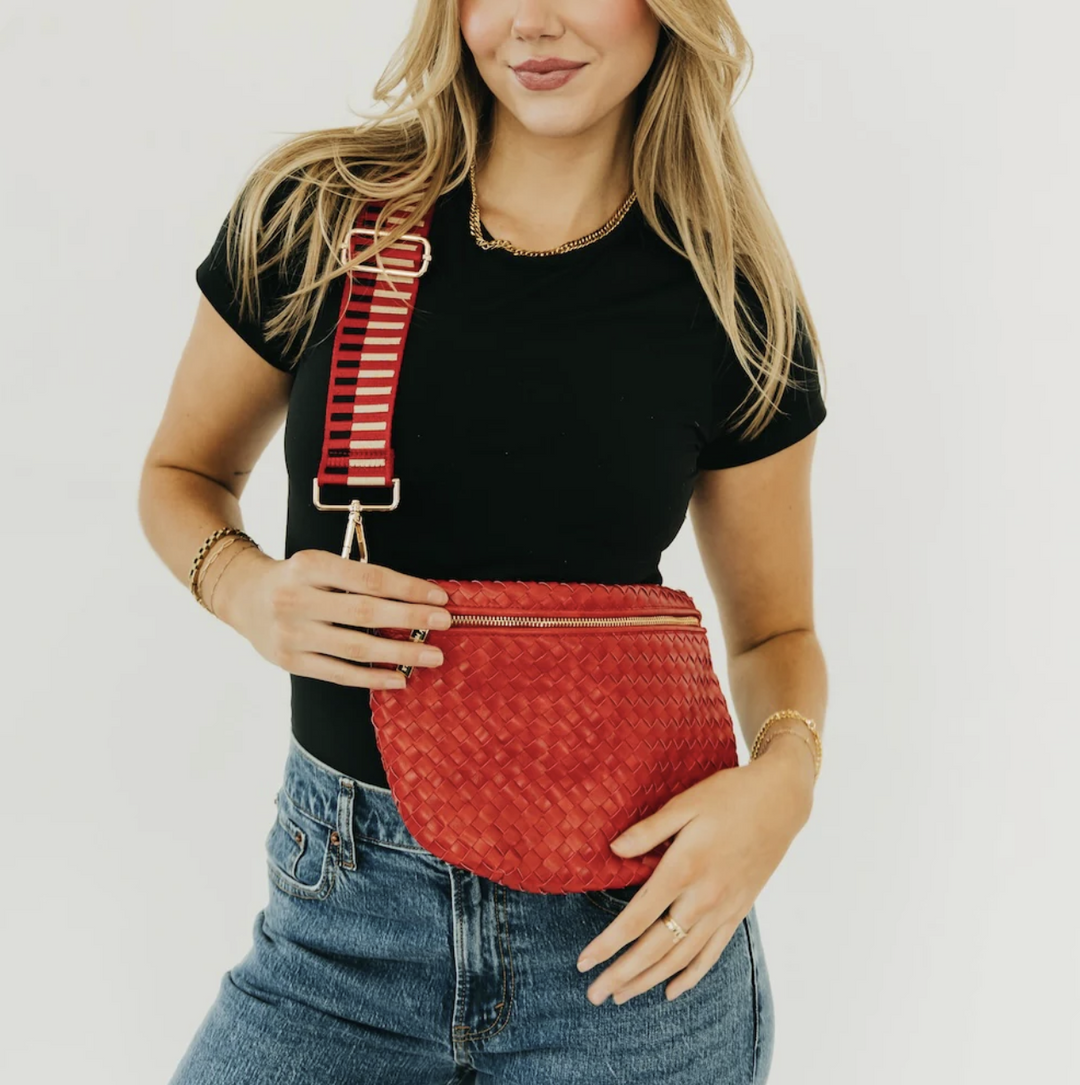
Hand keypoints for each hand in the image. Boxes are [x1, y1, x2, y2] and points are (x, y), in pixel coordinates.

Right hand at [210, 546, 452, 688]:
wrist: (242, 597)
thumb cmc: (296, 579)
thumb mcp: (320, 564)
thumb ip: (357, 580)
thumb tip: (416, 600)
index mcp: (309, 566)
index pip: (368, 578)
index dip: (407, 588)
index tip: (439, 597)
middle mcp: (297, 599)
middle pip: (364, 612)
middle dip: (410, 618)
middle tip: (444, 624)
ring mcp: (291, 633)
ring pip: (355, 647)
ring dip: (399, 653)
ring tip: (432, 655)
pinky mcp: (290, 662)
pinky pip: (338, 674)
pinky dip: (372, 678)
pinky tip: (400, 678)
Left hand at [576, 736, 815, 1004]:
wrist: (781, 801)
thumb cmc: (729, 796)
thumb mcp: (686, 803)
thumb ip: (649, 830)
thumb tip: (614, 849)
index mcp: (684, 868)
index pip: (637, 918)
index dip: (608, 944)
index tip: (583, 962)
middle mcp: (703, 897)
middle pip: (656, 948)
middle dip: (622, 974)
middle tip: (594, 994)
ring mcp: (724, 909)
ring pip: (681, 958)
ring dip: (649, 980)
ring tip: (621, 996)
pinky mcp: (739, 911)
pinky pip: (712, 954)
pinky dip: (691, 976)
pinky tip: (671, 991)